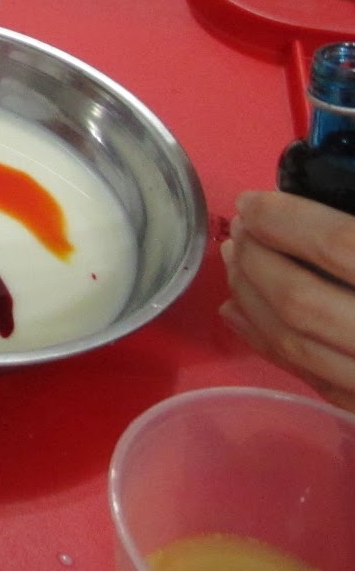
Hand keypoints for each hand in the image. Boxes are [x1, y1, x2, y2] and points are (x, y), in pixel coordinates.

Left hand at [222, 189, 354, 411]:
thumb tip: (310, 196)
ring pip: (292, 340)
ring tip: (234, 260)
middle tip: (241, 232)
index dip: (286, 219)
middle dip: (256, 259)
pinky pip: (303, 373)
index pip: (336, 245)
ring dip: (249, 295)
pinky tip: (237, 310)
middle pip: (299, 298)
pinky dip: (262, 338)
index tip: (253, 202)